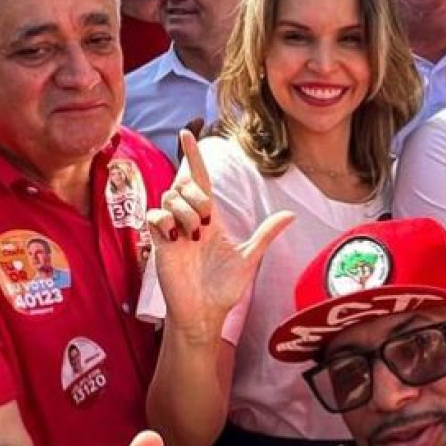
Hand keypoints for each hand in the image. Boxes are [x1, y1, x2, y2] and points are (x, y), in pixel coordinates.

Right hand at [147, 129, 292, 333]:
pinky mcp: (160, 243)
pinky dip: (165, 219)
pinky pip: (155, 215)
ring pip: (170, 196)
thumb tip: (291, 214)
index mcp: (210, 219)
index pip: (200, 180)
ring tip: (194, 234)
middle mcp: (190, 220)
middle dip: (196, 195)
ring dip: (185, 209)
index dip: (194, 157)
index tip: (188, 133)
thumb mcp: (249, 257)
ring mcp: (173, 231)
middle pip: (184, 185)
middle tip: (206, 222)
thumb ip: (266, 234)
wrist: (206, 312)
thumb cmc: (224, 287)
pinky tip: (177, 236)